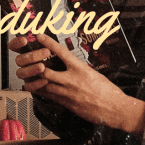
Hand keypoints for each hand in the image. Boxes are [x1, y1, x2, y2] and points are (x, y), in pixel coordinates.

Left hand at [8, 34, 144, 134]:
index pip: (61, 52)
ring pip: (44, 85)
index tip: (40, 36)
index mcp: (80, 69)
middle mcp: (72, 80)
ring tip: (31, 75)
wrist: (114, 108)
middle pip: (46, 71)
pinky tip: (38, 88)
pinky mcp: (67, 104)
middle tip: (31, 60)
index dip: (48, 43)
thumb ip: (80, 70)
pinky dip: (42, 91)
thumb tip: (72, 66)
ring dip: (36, 80)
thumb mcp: (94, 74)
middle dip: (36, 66)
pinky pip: (49, 96)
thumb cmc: (107, 91)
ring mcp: (68, 93)